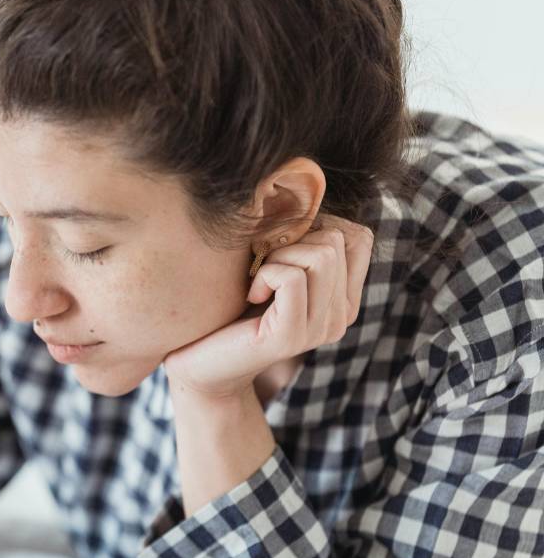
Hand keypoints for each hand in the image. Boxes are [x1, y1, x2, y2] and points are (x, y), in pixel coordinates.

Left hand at [163, 215, 373, 398]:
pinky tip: (251, 296)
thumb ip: (299, 243)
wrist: (197, 363)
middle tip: (262, 267)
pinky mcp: (291, 337)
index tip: (282, 247)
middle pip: (338, 239)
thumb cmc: (228, 308)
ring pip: (321, 255)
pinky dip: (265, 275)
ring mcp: (320, 329)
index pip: (359, 236)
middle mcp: (341, 316)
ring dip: (278, 256)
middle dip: (293, 240)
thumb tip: (307, 194)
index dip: (318, 225)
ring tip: (258, 281)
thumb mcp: (270, 267)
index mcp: (343, 298)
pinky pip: (292, 278)